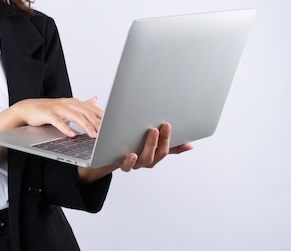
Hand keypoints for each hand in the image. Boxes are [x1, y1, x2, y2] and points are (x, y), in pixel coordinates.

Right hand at [12, 97, 102, 137]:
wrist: (27, 108)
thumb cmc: (48, 110)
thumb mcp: (67, 107)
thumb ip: (81, 105)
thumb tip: (96, 100)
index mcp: (73, 102)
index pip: (91, 108)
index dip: (102, 116)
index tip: (112, 125)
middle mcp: (67, 103)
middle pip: (85, 112)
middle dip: (96, 123)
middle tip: (105, 134)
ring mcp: (57, 108)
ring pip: (74, 116)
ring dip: (85, 126)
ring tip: (92, 135)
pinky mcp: (47, 114)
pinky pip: (58, 121)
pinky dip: (66, 128)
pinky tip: (72, 135)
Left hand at [77, 122, 192, 182]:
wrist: (100, 155)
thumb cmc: (125, 143)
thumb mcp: (145, 140)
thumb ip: (164, 140)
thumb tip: (189, 144)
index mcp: (151, 154)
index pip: (167, 150)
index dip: (176, 144)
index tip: (180, 132)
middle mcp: (143, 161)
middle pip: (158, 154)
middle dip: (163, 139)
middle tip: (163, 125)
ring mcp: (132, 163)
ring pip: (144, 159)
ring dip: (150, 145)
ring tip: (151, 132)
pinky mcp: (118, 163)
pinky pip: (125, 166)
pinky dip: (129, 161)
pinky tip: (131, 153)